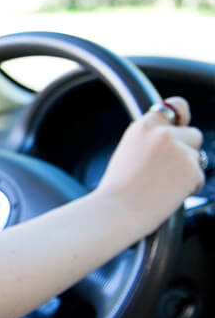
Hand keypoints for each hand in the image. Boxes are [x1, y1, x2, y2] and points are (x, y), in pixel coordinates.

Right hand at [96, 96, 204, 229]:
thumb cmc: (118, 188)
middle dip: (187, 150)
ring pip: (199, 158)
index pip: (174, 107)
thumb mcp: (129, 151)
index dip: (182, 116)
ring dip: (188, 170)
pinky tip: (168, 194)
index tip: (182, 124)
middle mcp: (163, 134)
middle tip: (167, 170)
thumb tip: (175, 139)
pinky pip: (200, 177)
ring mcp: (180, 151)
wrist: (117, 210)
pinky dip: (189, 187)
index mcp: (144, 126)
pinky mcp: (192, 170)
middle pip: (194, 135)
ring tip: (163, 184)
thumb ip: (150, 140)